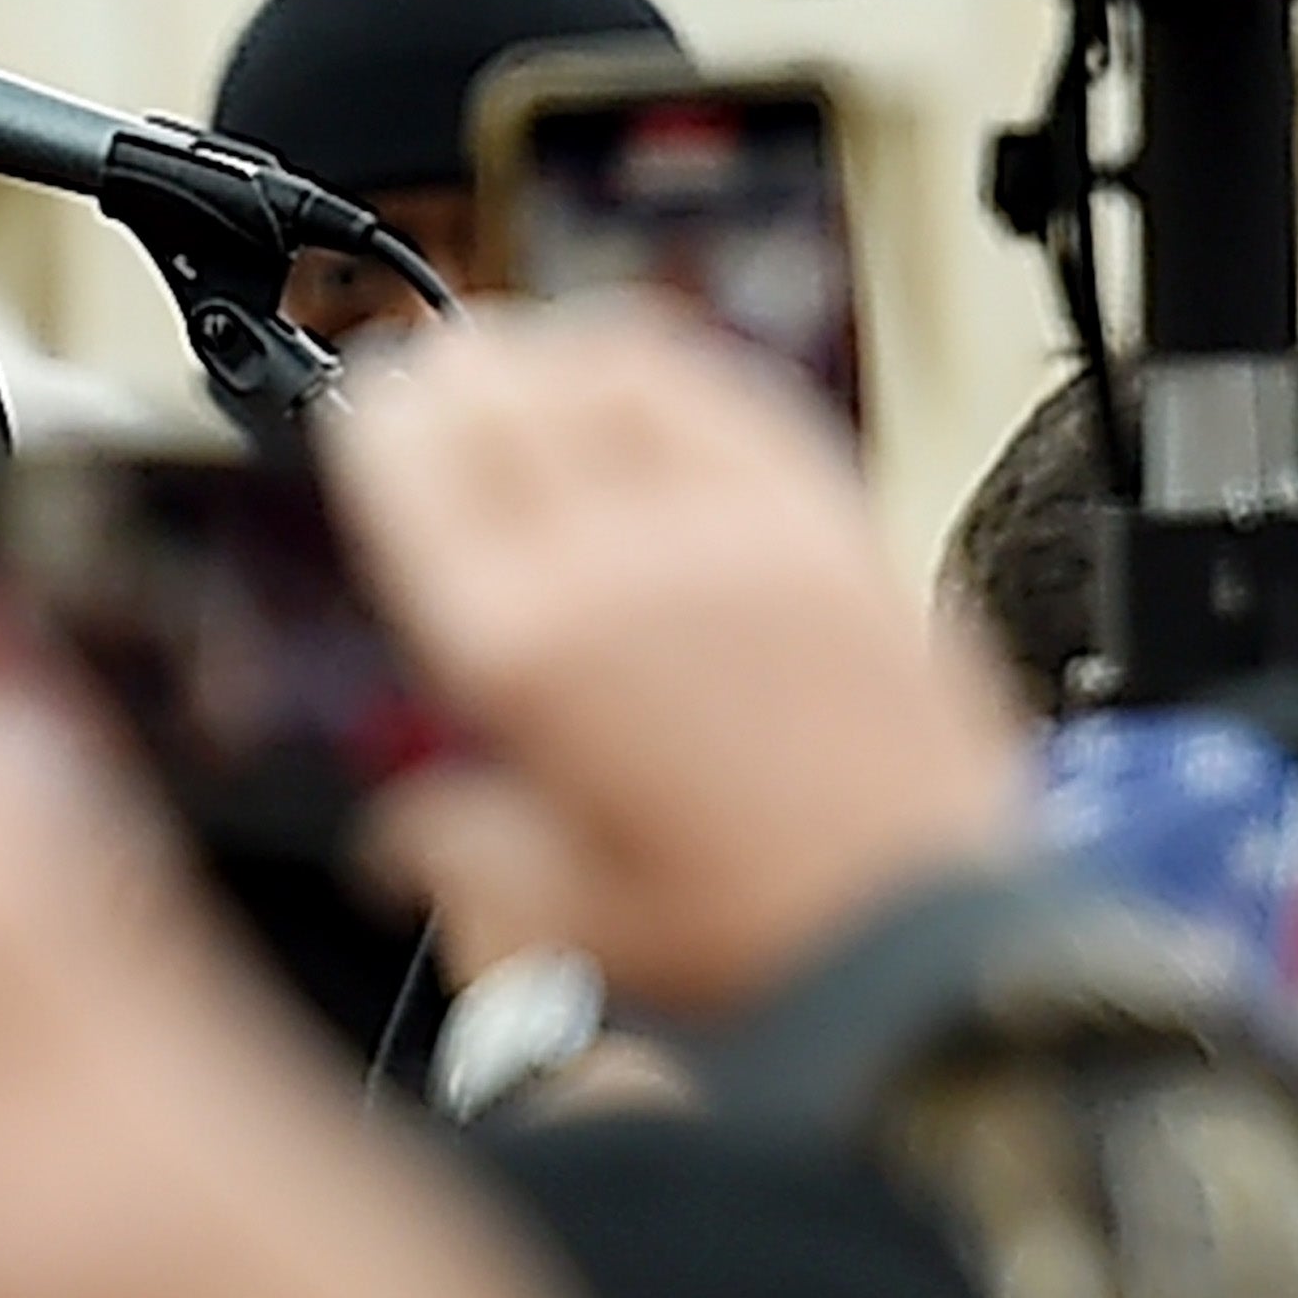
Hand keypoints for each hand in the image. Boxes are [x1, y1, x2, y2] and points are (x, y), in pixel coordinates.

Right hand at [322, 304, 1024, 1021]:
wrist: (927, 946)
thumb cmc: (753, 942)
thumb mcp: (562, 916)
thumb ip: (461, 853)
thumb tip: (404, 843)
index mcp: (524, 651)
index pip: (418, 464)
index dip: (379, 415)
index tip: (370, 404)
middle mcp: (620, 565)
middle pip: (508, 397)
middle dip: (454, 369)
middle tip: (434, 372)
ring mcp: (735, 534)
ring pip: (619, 373)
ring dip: (557, 351)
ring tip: (534, 362)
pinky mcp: (833, 531)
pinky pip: (735, 401)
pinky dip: (673, 370)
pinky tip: (653, 382)